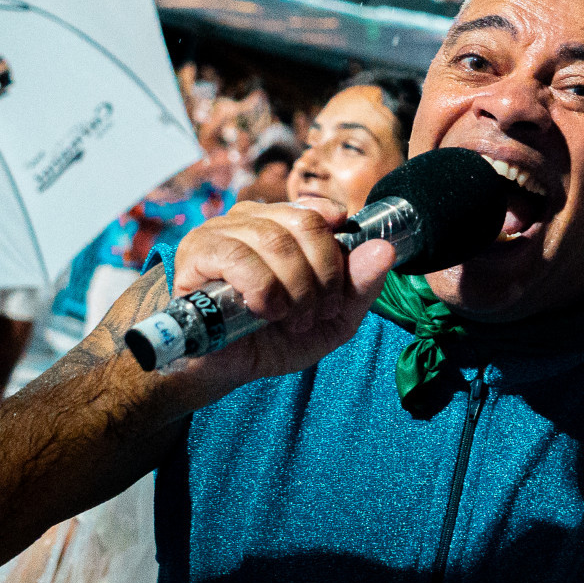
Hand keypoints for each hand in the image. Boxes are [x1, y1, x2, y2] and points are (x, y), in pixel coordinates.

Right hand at [158, 202, 395, 411]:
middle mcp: (253, 218)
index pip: (322, 213)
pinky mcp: (197, 251)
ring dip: (295, 288)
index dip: (336, 252)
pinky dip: (264, 290)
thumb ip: (359, 287)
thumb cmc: (270, 338)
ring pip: (276, 240)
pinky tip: (264, 312)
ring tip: (291, 319)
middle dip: (322, 277)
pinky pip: (240, 257)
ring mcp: (222, 229)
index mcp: (284, 224)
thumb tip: (386, 250)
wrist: (220, 369)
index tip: (334, 292)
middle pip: (306, 225)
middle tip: (316, 314)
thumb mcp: (329, 320)